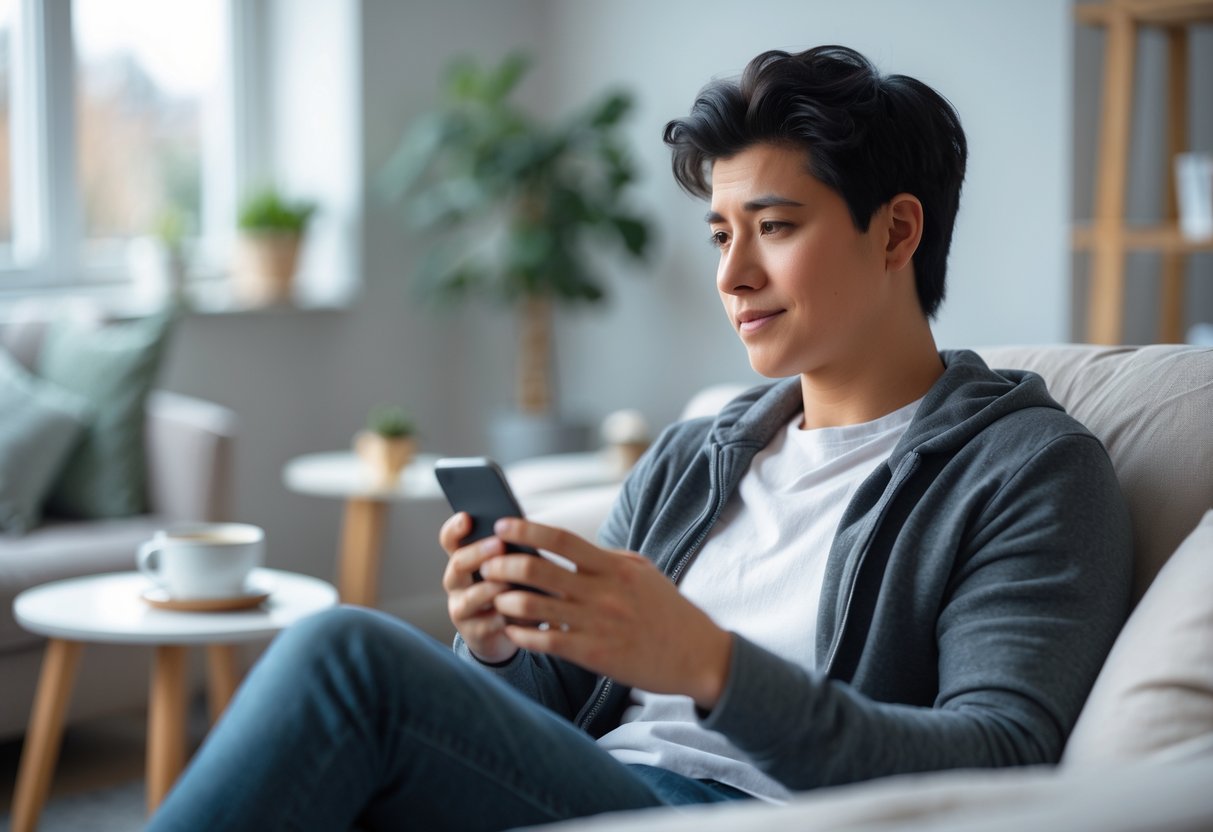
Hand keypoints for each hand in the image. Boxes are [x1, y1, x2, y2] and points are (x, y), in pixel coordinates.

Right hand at [440, 512, 516, 663]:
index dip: (455, 529)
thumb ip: (511, 553)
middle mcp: (456, 583)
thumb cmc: (510, 590)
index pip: (450, 540)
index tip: (467, 517)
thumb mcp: (509, 568)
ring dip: (490, 588)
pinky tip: (521, 613)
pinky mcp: (474, 633)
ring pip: (470, 597)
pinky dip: (504, 617)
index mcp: (463, 560)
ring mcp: (461, 609)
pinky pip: (487, 624)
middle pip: (458, 564)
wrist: (506, 633)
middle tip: (499, 544)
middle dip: (478, 553)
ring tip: (508, 584)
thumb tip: (527, 534)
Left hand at [481, 518, 732, 709]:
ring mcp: (596, 624)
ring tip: (493, 597)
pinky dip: (521, 634)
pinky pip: (545, 642)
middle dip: (503, 564)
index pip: (561, 539)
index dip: (526, 530)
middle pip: (538, 570)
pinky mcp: (594, 655)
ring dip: (505, 600)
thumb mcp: (642, 572)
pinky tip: (510, 630)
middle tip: (485, 562)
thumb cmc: (668, 610)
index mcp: (614, 566)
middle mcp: (603, 592)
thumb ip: (606, 558)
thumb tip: (570, 545)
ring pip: (533, 607)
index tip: (502, 524)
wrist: (697, 655)